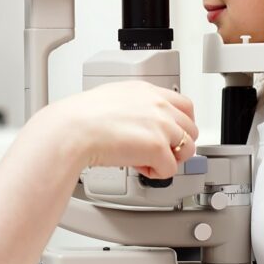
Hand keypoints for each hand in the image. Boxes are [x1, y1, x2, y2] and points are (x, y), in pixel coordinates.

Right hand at [28, 80, 196, 179]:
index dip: (181, 124)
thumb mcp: (112, 98)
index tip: (173, 134)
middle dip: (177, 144)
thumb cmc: (81, 118)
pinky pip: (171, 169)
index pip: (184, 105)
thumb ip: (134, 107)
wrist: (72, 130)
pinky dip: (156, 173)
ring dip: (170, 159)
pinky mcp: (157, 147)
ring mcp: (161, 125)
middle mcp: (158, 105)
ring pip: (188, 148)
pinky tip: (139, 167)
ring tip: (148, 160)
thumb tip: (139, 122)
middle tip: (158, 152)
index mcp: (147, 91)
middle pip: (191, 128)